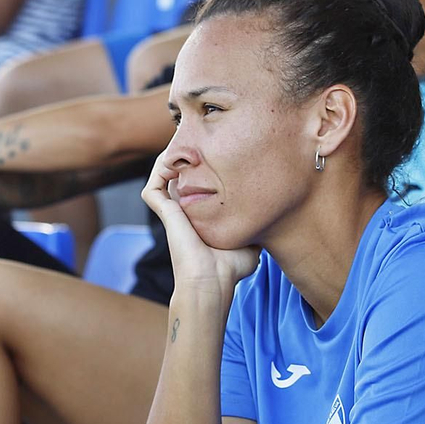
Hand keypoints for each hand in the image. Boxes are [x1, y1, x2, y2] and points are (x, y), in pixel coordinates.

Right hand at [140, 148, 259, 298]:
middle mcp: (184, 212)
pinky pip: (152, 186)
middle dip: (189, 158)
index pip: (197, 186)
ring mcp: (172, 212)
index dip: (206, 168)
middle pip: (179, 177)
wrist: (212, 281)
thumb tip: (272, 219)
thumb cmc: (230, 268)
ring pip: (162, 178)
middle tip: (205, 142)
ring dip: (172, 160)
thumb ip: (255, 227)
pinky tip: (177, 160)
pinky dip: (159, 171)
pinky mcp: (163, 212)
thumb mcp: (250, 242)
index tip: (222, 153)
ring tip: (189, 144)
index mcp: (200, 216)